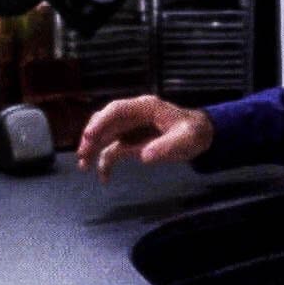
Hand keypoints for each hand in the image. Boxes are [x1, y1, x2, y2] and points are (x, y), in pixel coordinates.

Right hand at [75, 96, 214, 182]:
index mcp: (145, 107)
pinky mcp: (130, 142)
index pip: (117, 110)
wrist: (200, 136)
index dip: (101, 122)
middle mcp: (133, 115)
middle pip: (105, 121)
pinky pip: (112, 150)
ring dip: (92, 149)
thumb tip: (145, 156)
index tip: (90, 136)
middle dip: (91, 136)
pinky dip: (104, 161)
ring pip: (104, 135)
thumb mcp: (186, 139)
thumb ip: (168, 146)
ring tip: (83, 165)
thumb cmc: (193, 132)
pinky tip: (103, 177)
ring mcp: (130, 129)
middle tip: (83, 154)